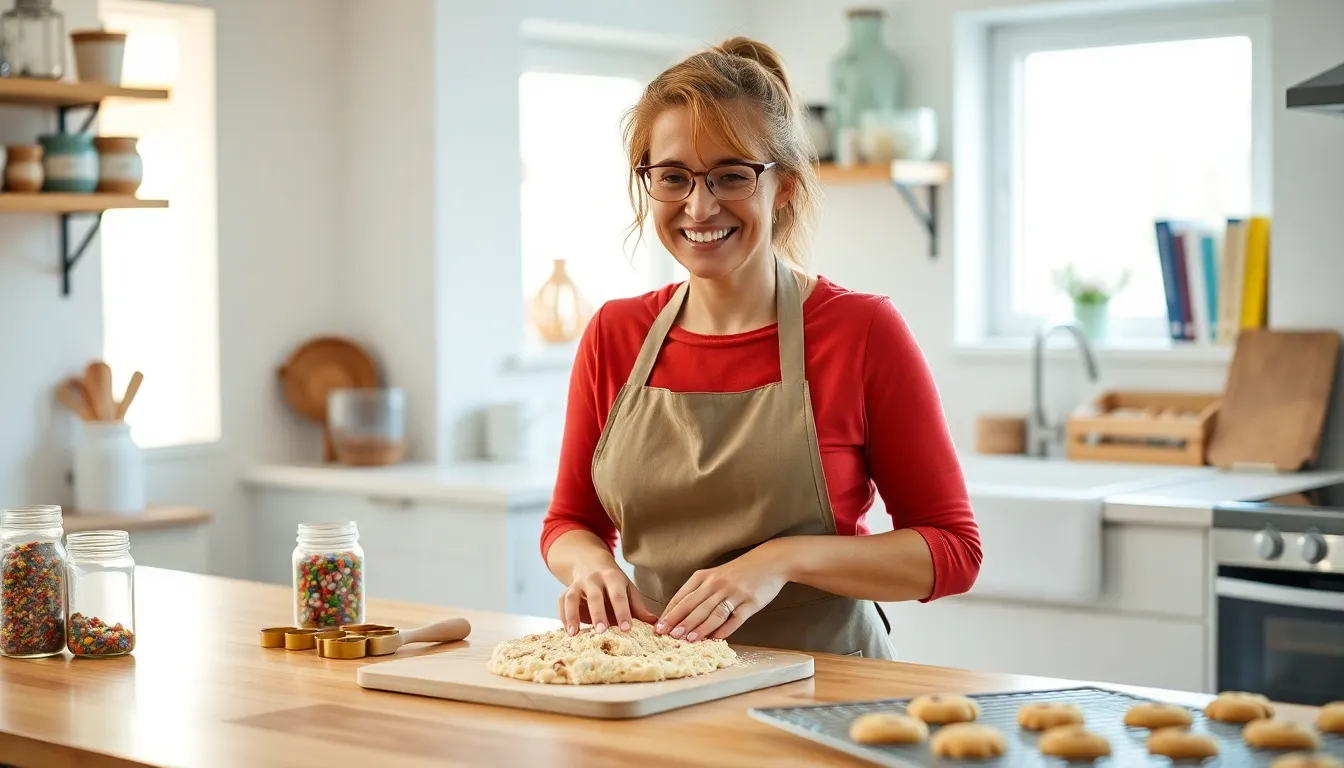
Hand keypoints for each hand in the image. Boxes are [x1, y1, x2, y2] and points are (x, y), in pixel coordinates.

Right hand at [558, 563, 657, 635]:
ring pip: (572, 597)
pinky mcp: (566, 590)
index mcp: (613, 577)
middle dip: (598, 614)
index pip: (618, 595)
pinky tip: (568, 632)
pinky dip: (563, 617)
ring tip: (574, 634)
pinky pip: (561, 602)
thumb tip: (655, 624)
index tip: (626, 629)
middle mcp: (594, 579)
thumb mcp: (628, 589)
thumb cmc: (614, 583)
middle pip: (595, 596)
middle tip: (602, 631)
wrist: (591, 562)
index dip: (622, 612)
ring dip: (572, 615)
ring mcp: (578, 584)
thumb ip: (638, 607)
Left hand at [656, 543, 787, 641]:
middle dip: (680, 621)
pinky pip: (735, 618)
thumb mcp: (715, 575)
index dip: (671, 612)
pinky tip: (716, 638)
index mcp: (705, 577)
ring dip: (699, 627)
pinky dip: (725, 629)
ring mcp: (735, 593)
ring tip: (687, 639)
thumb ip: (698, 591)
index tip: (659, 626)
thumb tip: (679, 614)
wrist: (770, 561)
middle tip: (667, 635)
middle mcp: (718, 584)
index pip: (683, 596)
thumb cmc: (739, 571)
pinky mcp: (751, 602)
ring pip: (713, 613)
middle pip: (695, 605)